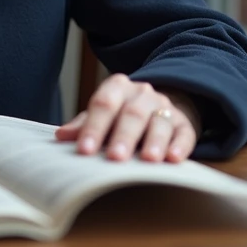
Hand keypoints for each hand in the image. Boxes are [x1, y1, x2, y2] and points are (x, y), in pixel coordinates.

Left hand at [54, 73, 201, 162]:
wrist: (159, 108)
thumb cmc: (121, 115)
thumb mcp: (103, 115)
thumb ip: (84, 124)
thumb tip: (61, 136)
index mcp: (118, 87)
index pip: (104, 104)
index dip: (94, 127)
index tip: (85, 150)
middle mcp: (142, 94)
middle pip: (132, 113)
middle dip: (123, 136)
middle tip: (116, 158)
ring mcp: (166, 107)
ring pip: (159, 122)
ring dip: (154, 141)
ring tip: (148, 160)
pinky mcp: (184, 124)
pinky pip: (184, 133)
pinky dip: (179, 146)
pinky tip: (173, 159)